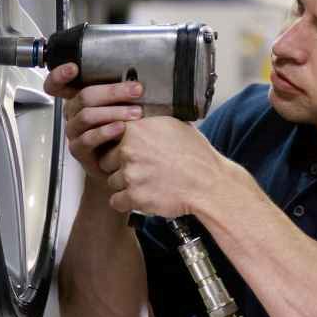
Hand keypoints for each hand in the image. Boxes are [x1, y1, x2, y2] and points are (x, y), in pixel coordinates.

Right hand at [43, 63, 145, 183]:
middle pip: (83, 97)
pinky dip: (106, 132)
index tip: (74, 68)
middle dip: (112, 91)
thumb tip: (136, 76)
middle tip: (136, 90)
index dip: (60, 75)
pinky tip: (121, 128)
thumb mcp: (121, 106)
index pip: (57, 84)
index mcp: (78, 99)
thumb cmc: (124, 130)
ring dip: (114, 112)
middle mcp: (72, 114)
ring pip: (87, 116)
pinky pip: (88, 138)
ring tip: (136, 112)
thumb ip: (121, 92)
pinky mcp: (79, 150)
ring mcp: (74, 132)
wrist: (124, 161)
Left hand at [97, 116, 236, 218]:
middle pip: (106, 160)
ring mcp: (130, 174)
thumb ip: (149, 122)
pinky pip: (116, 201)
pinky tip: (141, 197)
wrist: (209, 184)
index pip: (109, 136)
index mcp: (135, 129)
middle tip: (140, 170)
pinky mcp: (134, 196)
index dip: (117, 145)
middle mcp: (128, 150)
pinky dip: (126, 202)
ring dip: (125, 185)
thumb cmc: (197, 155)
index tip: (126, 152)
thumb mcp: (175, 125)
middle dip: (119, 166)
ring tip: (146, 184)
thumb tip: (136, 115)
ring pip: (112, 181)